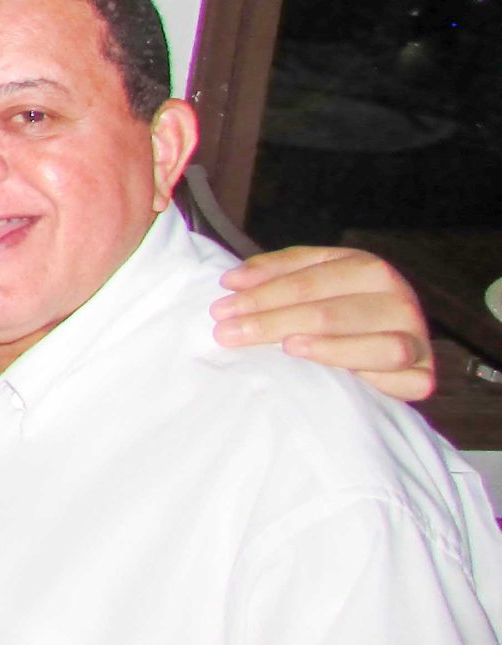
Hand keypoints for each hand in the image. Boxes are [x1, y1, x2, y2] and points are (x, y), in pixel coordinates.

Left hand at [212, 247, 435, 401]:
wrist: (391, 348)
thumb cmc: (341, 312)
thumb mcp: (311, 282)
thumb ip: (274, 274)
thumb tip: (232, 281)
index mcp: (367, 268)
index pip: (307, 280)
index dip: (261, 294)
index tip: (220, 308)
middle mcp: (397, 297)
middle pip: (330, 312)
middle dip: (273, 322)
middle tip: (228, 334)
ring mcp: (415, 337)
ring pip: (372, 342)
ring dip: (326, 347)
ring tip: (285, 348)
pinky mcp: (423, 376)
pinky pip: (398, 375)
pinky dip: (370, 373)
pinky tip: (338, 375)